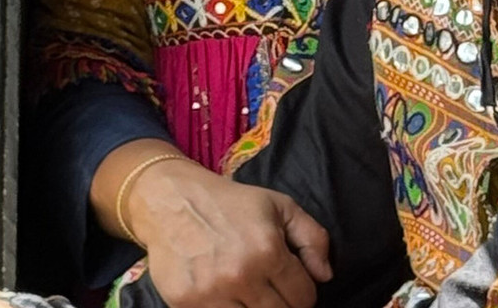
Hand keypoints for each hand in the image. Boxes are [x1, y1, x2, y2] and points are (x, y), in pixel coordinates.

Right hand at [92, 140, 331, 307]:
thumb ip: (312, 238)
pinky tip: (227, 296)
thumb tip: (325, 276)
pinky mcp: (185, 304)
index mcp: (268, 250)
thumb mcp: (280, 206)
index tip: (294, 285)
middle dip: (282, 304)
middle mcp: (241, 275)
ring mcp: (211, 293)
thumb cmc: (231, 203)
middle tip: (272, 290)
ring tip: (250, 292)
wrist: (172, 200)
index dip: (303, 293)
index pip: (304, 298)